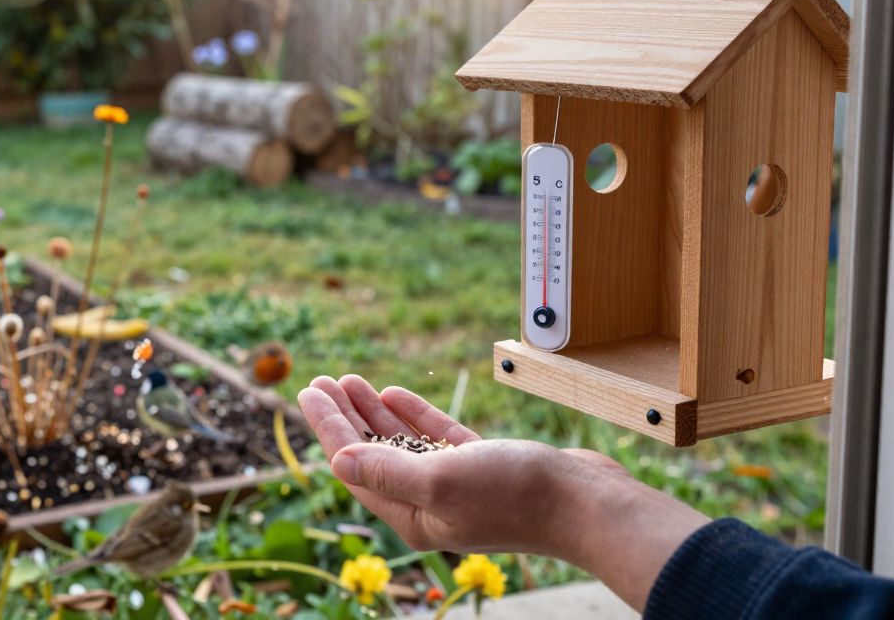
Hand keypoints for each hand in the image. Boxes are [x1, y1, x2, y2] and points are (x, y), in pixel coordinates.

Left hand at [297, 375, 709, 609]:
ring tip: (349, 380)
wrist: (585, 502)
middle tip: (320, 381)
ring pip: (400, 442)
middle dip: (343, 417)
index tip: (308, 391)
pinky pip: (433, 437)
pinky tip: (393, 393)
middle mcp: (428, 502)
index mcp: (411, 513)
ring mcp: (455, 483)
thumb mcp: (440, 479)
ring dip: (373, 411)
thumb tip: (337, 460)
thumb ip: (387, 470)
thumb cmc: (516, 495)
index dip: (329, 426)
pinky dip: (412, 414)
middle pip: (370, 453)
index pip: (354, 465)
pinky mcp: (482, 465)